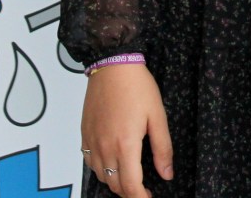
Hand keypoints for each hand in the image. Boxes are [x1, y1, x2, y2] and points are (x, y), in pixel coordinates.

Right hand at [81, 64, 172, 197]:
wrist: (112, 64)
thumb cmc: (136, 85)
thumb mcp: (157, 115)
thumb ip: (162, 148)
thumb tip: (166, 173)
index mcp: (125, 145)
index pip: (130, 187)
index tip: (149, 197)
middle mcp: (105, 147)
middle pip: (114, 186)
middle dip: (130, 191)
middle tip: (143, 186)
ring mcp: (91, 142)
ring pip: (101, 176)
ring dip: (115, 181)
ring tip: (129, 173)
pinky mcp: (84, 135)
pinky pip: (89, 162)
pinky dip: (101, 168)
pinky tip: (111, 160)